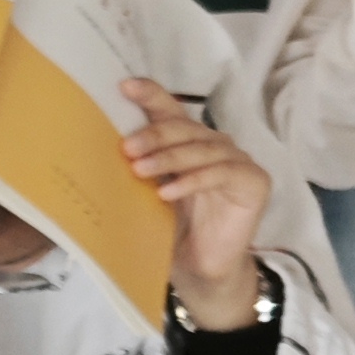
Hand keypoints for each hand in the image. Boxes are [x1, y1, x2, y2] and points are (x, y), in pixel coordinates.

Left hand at [118, 81, 268, 328]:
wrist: (200, 269)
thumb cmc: (172, 230)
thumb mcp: (149, 193)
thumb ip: (139, 166)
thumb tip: (99, 144)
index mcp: (190, 142)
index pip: (172, 111)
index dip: (152, 95)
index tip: (124, 86)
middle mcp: (216, 145)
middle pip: (186, 128)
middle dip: (155, 134)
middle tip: (126, 147)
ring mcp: (239, 161)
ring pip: (202, 149)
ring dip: (169, 158)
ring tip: (139, 170)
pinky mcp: (254, 182)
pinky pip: (221, 173)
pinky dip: (192, 181)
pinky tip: (168, 193)